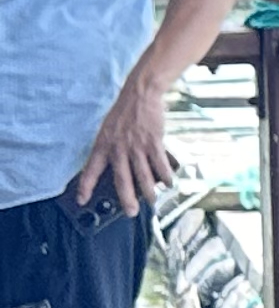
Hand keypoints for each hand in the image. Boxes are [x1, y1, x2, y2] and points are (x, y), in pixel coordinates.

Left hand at [72, 76, 176, 215]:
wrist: (139, 95)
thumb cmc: (124, 113)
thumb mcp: (108, 131)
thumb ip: (111, 149)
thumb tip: (121, 169)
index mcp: (103, 145)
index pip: (90, 169)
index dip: (85, 186)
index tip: (82, 200)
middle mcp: (118, 148)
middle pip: (122, 179)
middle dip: (126, 198)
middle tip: (130, 212)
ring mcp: (136, 146)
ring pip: (142, 175)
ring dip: (148, 191)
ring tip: (152, 201)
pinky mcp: (153, 141)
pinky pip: (159, 163)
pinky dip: (165, 175)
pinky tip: (169, 183)